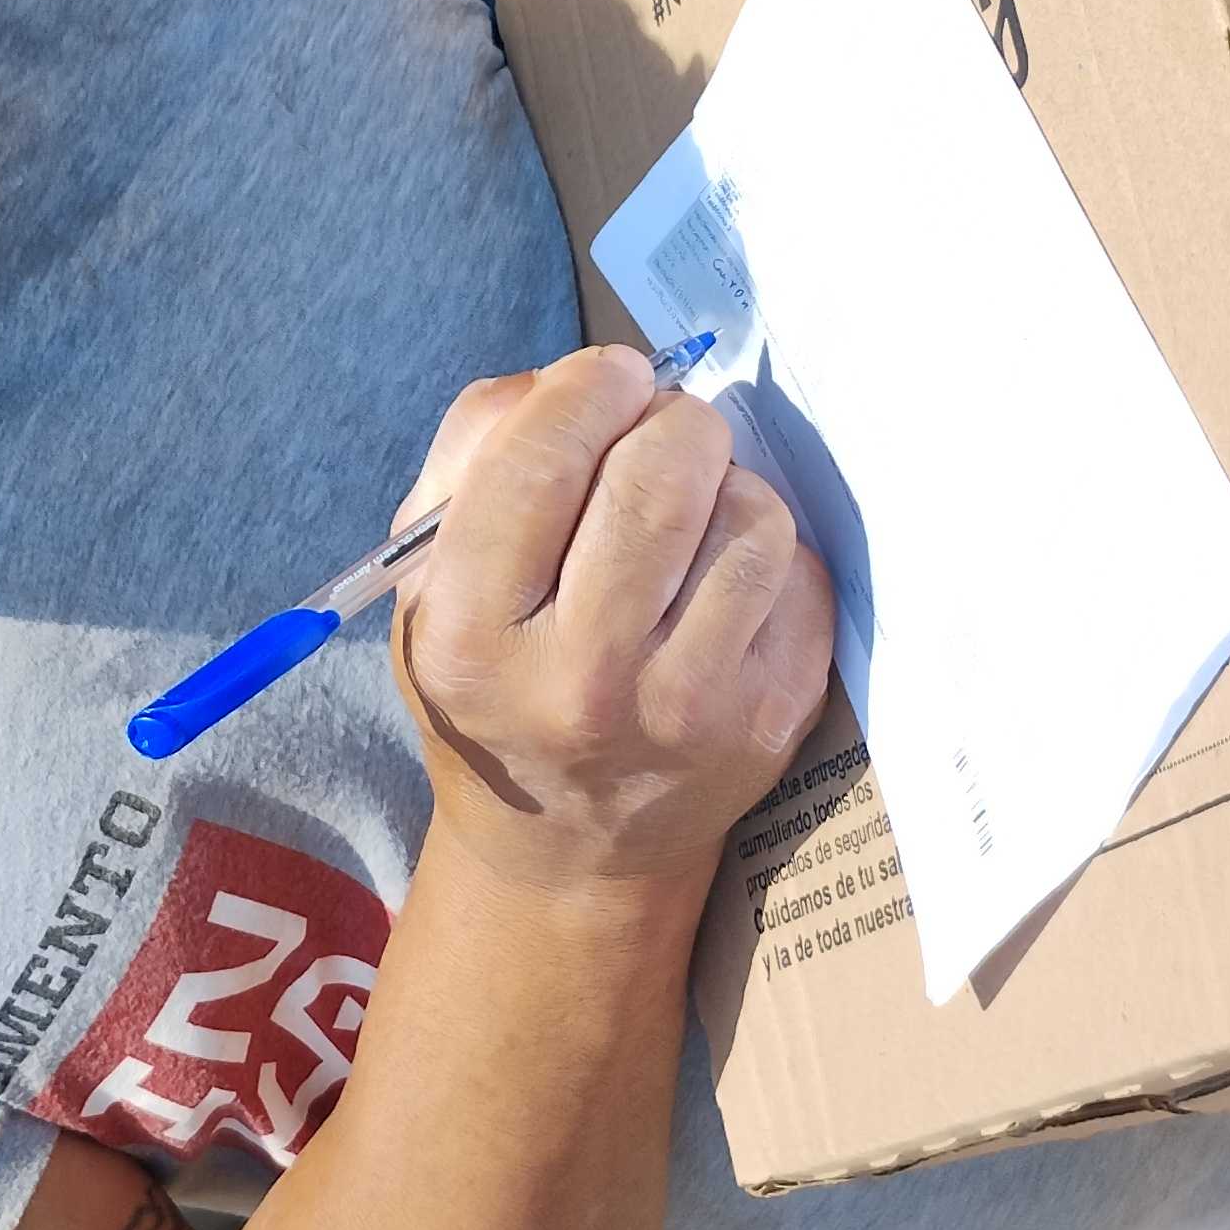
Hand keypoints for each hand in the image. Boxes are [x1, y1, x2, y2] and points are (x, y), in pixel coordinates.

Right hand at [389, 347, 835, 895]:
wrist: (569, 849)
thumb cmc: (496, 684)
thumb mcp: (430, 583)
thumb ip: (474, 456)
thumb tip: (578, 380)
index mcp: (472, 640)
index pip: (538, 463)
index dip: (585, 389)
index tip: (608, 379)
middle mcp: (580, 683)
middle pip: (660, 473)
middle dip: (668, 419)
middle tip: (655, 431)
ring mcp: (689, 708)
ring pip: (750, 513)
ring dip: (725, 484)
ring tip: (688, 516)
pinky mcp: (775, 716)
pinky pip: (799, 570)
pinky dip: (765, 549)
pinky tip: (722, 582)